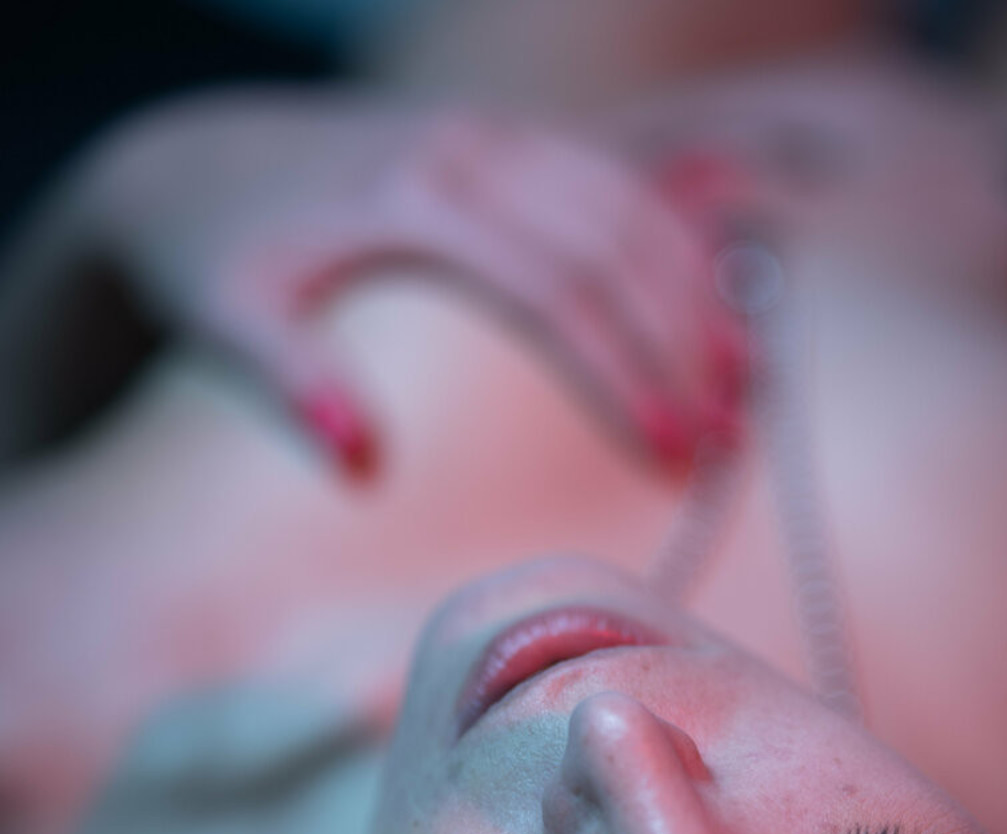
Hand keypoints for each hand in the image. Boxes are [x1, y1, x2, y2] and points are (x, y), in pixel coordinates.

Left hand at [77, 91, 744, 481]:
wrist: (201, 165)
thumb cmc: (218, 256)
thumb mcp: (226, 315)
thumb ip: (289, 379)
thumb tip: (363, 465)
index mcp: (418, 193)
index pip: (556, 288)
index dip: (623, 375)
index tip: (667, 457)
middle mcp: (477, 147)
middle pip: (619, 244)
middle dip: (685, 347)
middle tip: (728, 446)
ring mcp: (501, 136)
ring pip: (637, 206)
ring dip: (701, 296)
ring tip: (745, 392)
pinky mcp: (511, 145)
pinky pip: (622, 182)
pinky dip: (681, 244)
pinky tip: (717, 309)